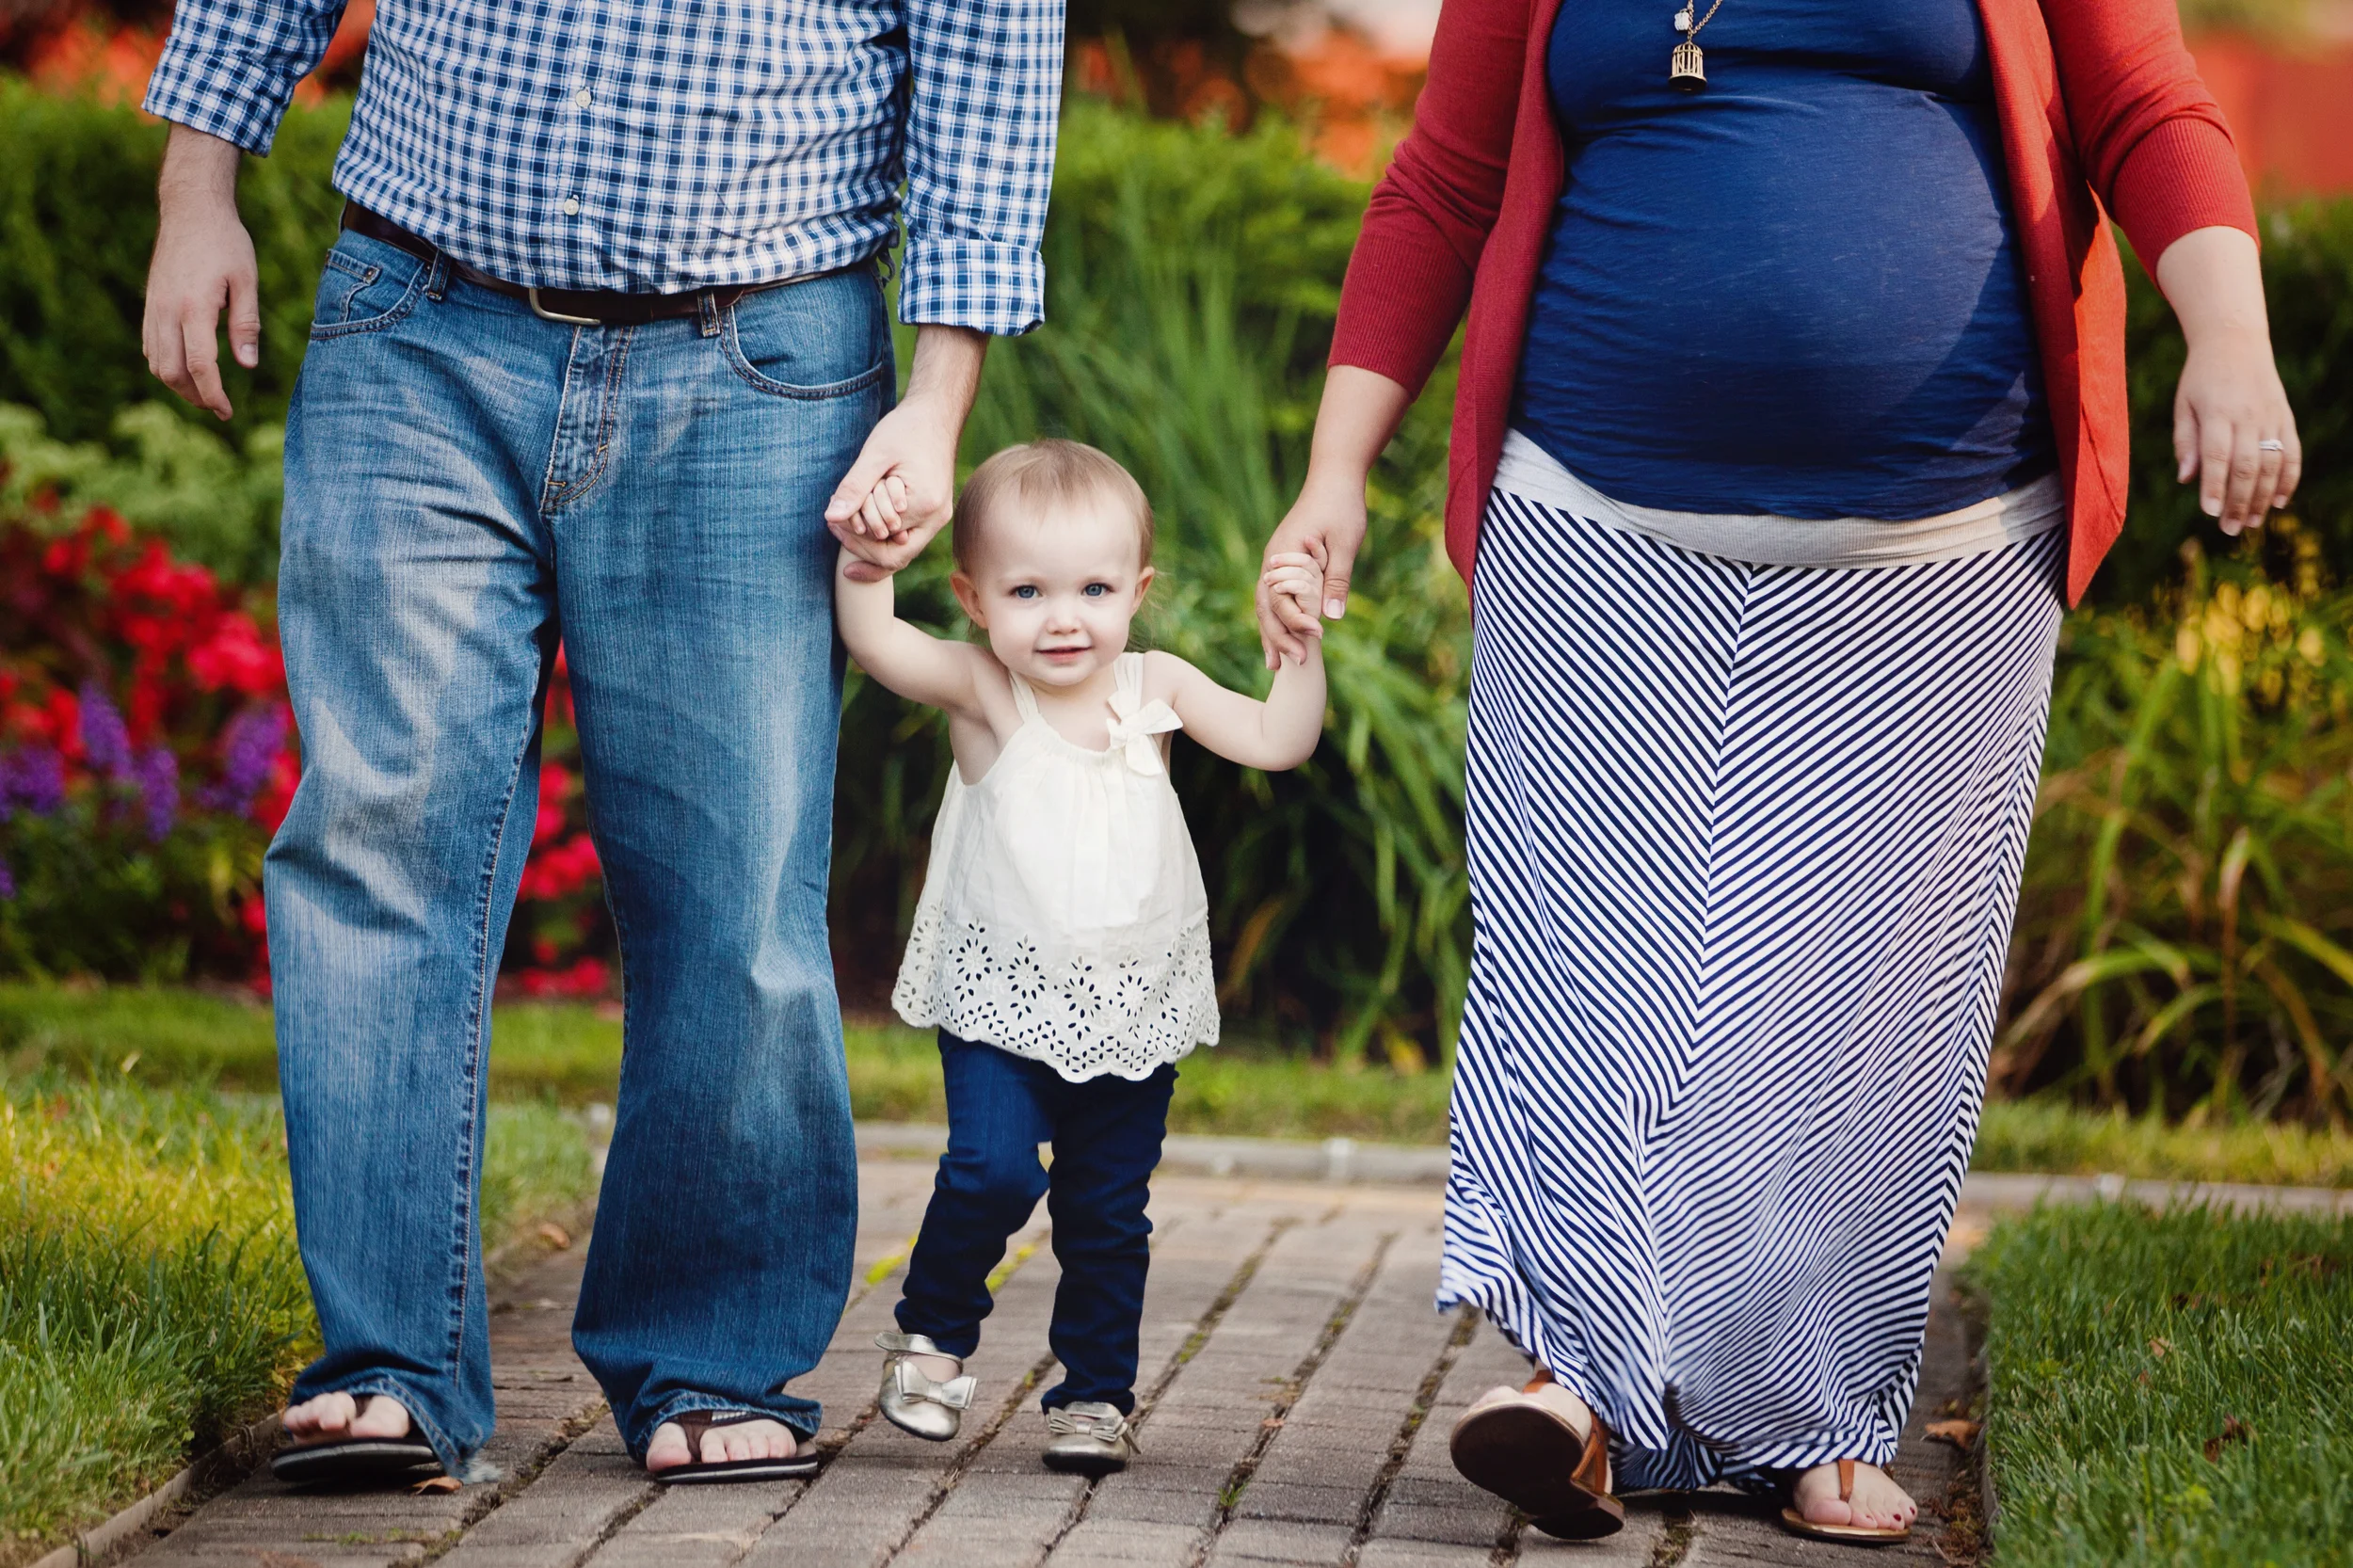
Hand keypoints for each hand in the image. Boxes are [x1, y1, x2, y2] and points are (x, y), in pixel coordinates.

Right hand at [143, 126, 257, 420]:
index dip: (213, 394)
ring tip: (206, 393)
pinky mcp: (150, 304)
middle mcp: (166, 310)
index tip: (228, 412)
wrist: (190, 211)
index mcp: (193, 307)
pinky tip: (187, 369)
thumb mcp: (246, 281)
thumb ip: (246, 324)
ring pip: (156, 362)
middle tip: (220, 407)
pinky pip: (150, 346)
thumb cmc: (226, 243)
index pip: (199, 365)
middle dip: (195, 396)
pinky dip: (166, 366)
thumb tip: (247, 366)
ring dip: (178, 385)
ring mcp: (153, 307)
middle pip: (171, 371)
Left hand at [823, 323, 985, 574]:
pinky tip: (862, 521)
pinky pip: (906, 535)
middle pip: (895, 557)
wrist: (936, 413)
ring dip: (871, 538)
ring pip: (901, 549)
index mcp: (925, 506)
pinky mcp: (932, 511)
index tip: (833, 523)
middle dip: (862, 543)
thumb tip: (831, 518)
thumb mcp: (875, 455)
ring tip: (846, 518)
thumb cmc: (907, 429)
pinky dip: (883, 531)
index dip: (855, 540)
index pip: (885, 547)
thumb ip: (854, 488)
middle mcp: (936, 518)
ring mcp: (937, 516)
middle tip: (835, 524)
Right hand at [1256, 480, 1365, 669]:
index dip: (1297, 620)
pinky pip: (1274, 598)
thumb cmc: (1341, 507)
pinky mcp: (1284, 565)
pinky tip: (1282, 638)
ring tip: (1276, 665)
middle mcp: (1273, 562)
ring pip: (1266, 606)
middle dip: (1278, 637)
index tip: (1317, 635)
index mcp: (1283, 555)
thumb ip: (1337, 580)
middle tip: (1292, 664)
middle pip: (1266, 607)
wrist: (1334, 478)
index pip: (1282, 597)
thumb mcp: (1345, 544)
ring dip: (1271, 634)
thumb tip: (1331, 618)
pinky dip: (1276, 620)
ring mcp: (1276, 564)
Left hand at [2174, 329, 2300, 536]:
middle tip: (2229, 529)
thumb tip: (2186, 479)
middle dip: (2239, 501)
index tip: (2209, 513)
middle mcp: (2248, 416)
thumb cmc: (2201, 378)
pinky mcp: (2286, 417)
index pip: (2217, 456)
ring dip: (2264, 497)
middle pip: (2247, 466)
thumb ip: (2185, 441)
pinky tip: (2281, 502)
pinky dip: (2290, 478)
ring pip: (2272, 463)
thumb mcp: (2183, 405)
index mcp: (2218, 413)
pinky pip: (2293, 452)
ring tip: (2251, 523)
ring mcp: (2271, 417)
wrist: (2235, 342)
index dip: (2214, 486)